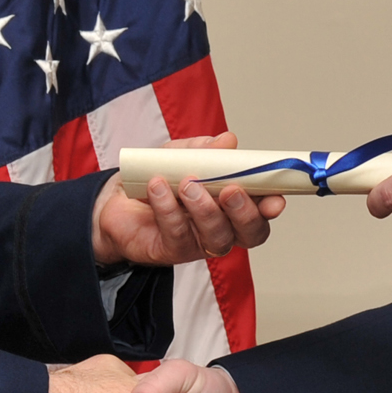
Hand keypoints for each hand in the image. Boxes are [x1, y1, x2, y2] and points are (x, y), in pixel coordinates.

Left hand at [92, 132, 285, 264]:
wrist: (116, 200)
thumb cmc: (160, 177)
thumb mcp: (182, 155)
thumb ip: (205, 149)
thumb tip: (229, 141)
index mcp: (233, 205)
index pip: (262, 213)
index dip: (272, 207)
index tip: (275, 199)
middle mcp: (222, 228)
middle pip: (249, 233)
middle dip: (244, 212)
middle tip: (230, 190)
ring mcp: (198, 242)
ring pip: (216, 236)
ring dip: (205, 209)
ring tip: (187, 184)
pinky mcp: (171, 251)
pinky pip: (177, 233)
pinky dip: (168, 208)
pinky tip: (159, 188)